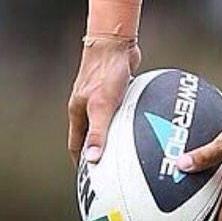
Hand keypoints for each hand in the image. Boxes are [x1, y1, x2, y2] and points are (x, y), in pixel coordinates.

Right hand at [67, 38, 141, 164]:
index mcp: (78, 112)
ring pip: (109, 122)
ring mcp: (103, 96)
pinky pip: (124, 109)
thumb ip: (99, 132)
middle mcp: (88, 106)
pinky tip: (145, 125)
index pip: (76, 145)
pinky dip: (131, 119)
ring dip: (118, 134)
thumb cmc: (106, 71)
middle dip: (100, 151)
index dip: (82, 162)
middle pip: (93, 135)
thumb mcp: (102, 105)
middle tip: (113, 168)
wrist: (116, 42)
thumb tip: (93, 159)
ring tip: (131, 150)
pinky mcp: (118, 87)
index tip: (89, 179)